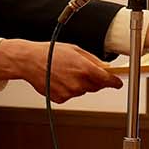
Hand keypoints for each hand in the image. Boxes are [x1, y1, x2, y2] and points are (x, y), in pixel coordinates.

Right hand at [0, 39, 122, 103]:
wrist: (30, 61)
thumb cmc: (50, 53)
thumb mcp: (75, 50)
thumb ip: (93, 60)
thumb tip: (105, 67)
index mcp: (85, 69)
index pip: (107, 80)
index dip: (115, 82)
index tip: (118, 83)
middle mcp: (78, 83)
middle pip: (96, 86)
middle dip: (94, 80)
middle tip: (82, 70)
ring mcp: (70, 92)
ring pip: (83, 91)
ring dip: (79, 84)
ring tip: (65, 72)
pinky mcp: (61, 99)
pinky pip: (71, 95)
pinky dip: (68, 89)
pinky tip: (59, 79)